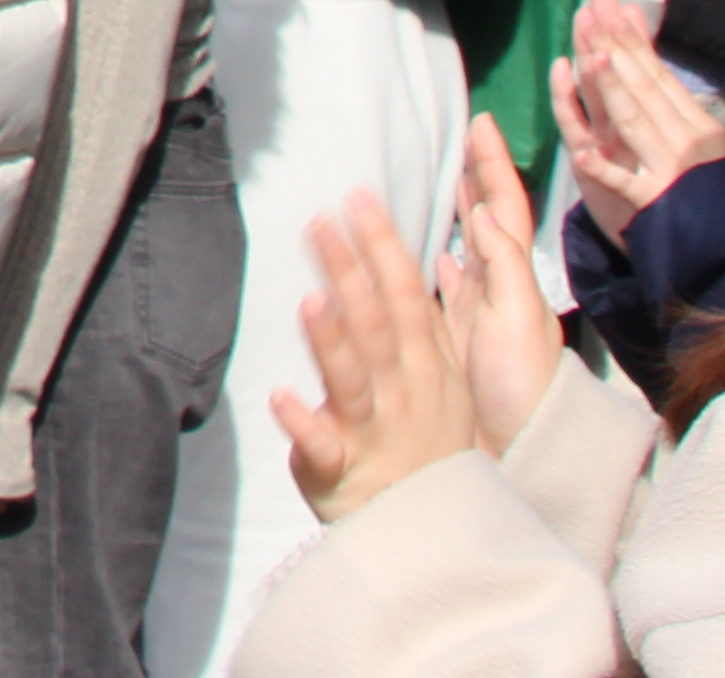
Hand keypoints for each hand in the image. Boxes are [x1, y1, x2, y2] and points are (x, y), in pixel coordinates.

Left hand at [275, 192, 474, 523]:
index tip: (357, 197)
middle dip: (350, 271)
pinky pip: (323, 445)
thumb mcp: (443, 382)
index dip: (383, 245)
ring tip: (311, 302)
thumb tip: (404, 262)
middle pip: (376, 323)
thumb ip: (421, 325)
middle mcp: (401, 390)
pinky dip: (303, 423)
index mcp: (422, 363)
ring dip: (332, 341)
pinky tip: (281, 397)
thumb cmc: (425, 445)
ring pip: (353, 379)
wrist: (428, 526)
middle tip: (321, 222)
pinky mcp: (341, 467)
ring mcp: (373, 429)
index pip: (404, 293)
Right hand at [439, 113, 559, 445]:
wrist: (526, 450)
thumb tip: (480, 209)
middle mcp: (499, 288)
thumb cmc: (526, 389)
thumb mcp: (520, 322)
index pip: (503, 207)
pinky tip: (427, 254)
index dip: (494, 165)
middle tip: (463, 136)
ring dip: (456, 211)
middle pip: (487, 219)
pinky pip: (447, 286)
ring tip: (446, 180)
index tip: (482, 122)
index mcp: (514, 278)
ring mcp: (480, 312)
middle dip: (477, 175)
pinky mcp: (460, 338)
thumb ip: (503, 266)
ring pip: (466, 247)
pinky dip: (438, 261)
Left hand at [551, 0, 724, 244]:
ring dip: (612, 90)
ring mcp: (667, 169)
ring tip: (594, 58)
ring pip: (633, 123)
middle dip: (615, 46)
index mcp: (697, 125)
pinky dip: (605, 171)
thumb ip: (688, 115)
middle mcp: (683, 140)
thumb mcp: (712, 150)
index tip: (616, 8)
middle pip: (641, 86)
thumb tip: (668, 78)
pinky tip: (582, 154)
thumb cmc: (724, 198)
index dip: (635, 42)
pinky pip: (626, 186)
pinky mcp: (654, 205)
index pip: (659, 76)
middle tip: (594, 6)